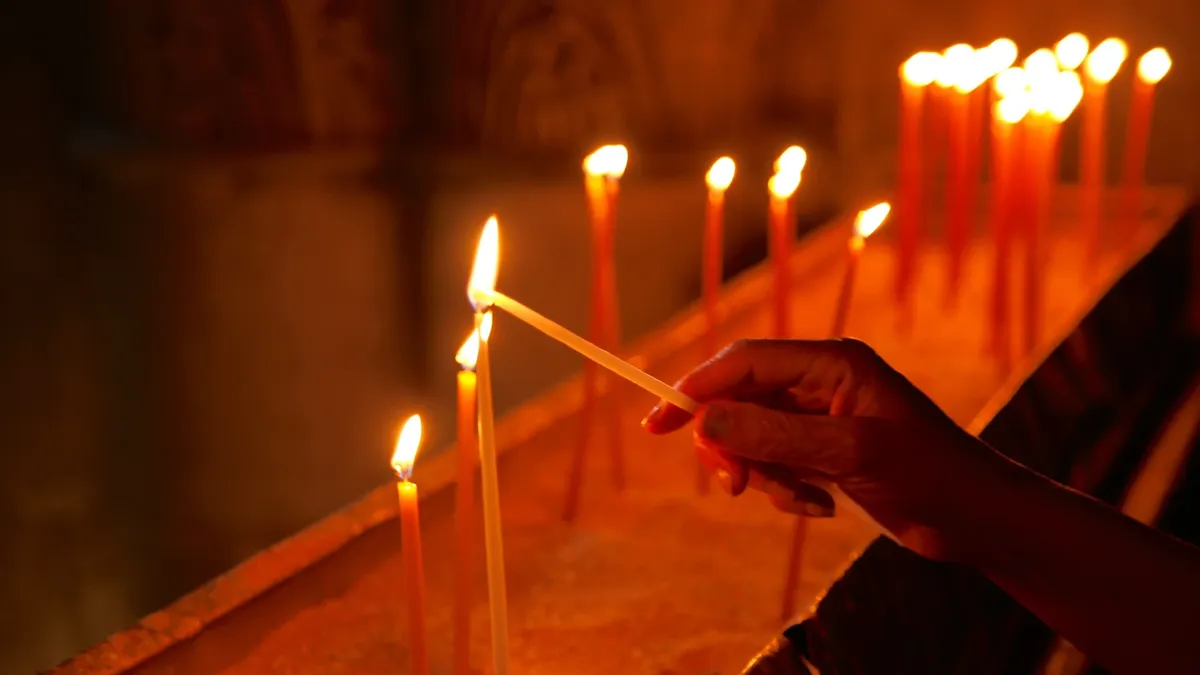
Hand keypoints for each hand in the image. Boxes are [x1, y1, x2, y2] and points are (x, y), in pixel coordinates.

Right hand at [642, 338, 1014, 561]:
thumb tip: (704, 420)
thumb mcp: (849, 452)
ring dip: (765, 474)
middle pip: (742, 400)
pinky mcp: (827, 453)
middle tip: (735, 485)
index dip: (696, 388)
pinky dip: (787, 490)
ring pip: (756, 438)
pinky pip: (778, 464)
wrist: (977, 519)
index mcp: (832, 362)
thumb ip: (774, 434)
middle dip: (732, 443)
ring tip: (801, 499)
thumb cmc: (930, 473)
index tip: (657, 422)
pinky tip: (821, 506)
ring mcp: (824, 420)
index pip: (744, 362)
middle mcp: (823, 384)